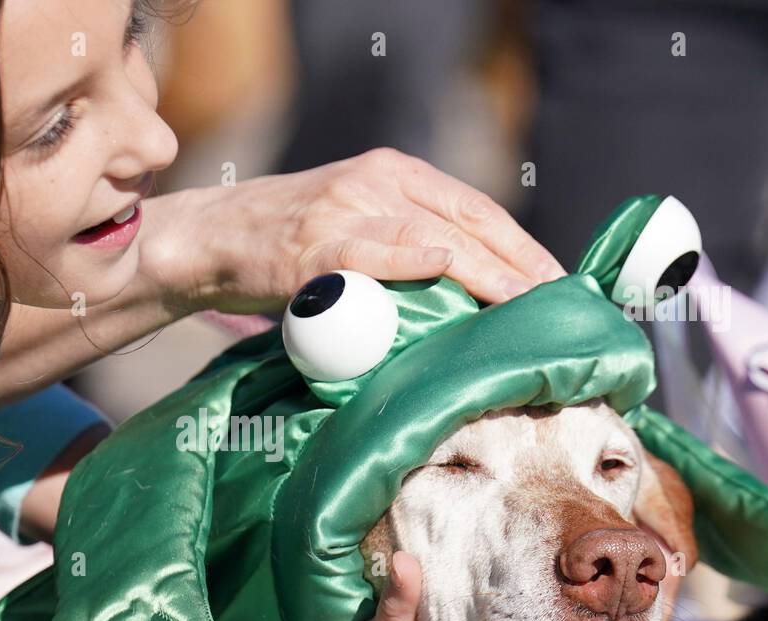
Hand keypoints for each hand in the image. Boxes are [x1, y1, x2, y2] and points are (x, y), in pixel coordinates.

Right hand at [143, 148, 564, 314]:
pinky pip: (369, 251)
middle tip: (552, 301)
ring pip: (430, 237)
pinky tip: (442, 266)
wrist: (212, 237)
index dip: (519, 243)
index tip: (555, 279)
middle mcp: (376, 181)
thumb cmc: (286, 242)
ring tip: (520, 301)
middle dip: (515, 264)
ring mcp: (344, 209)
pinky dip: (407, 258)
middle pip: (464, 222)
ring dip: (483, 271)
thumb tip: (460, 292)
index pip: (473, 207)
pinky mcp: (312, 246)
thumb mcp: (353, 223)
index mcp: (393, 173)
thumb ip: (401, 241)